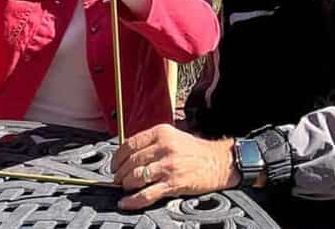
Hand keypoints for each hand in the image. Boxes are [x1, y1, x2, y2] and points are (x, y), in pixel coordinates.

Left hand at [112, 124, 241, 210]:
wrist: (220, 162)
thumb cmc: (197, 151)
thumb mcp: (174, 137)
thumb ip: (152, 143)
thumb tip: (129, 157)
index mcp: (162, 133)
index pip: (130, 144)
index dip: (117, 157)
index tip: (114, 165)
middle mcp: (164, 147)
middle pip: (131, 162)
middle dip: (120, 174)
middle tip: (118, 180)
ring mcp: (169, 165)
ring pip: (136, 177)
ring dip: (126, 186)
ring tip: (125, 189)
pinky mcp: (174, 182)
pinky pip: (147, 193)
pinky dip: (133, 200)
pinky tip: (126, 202)